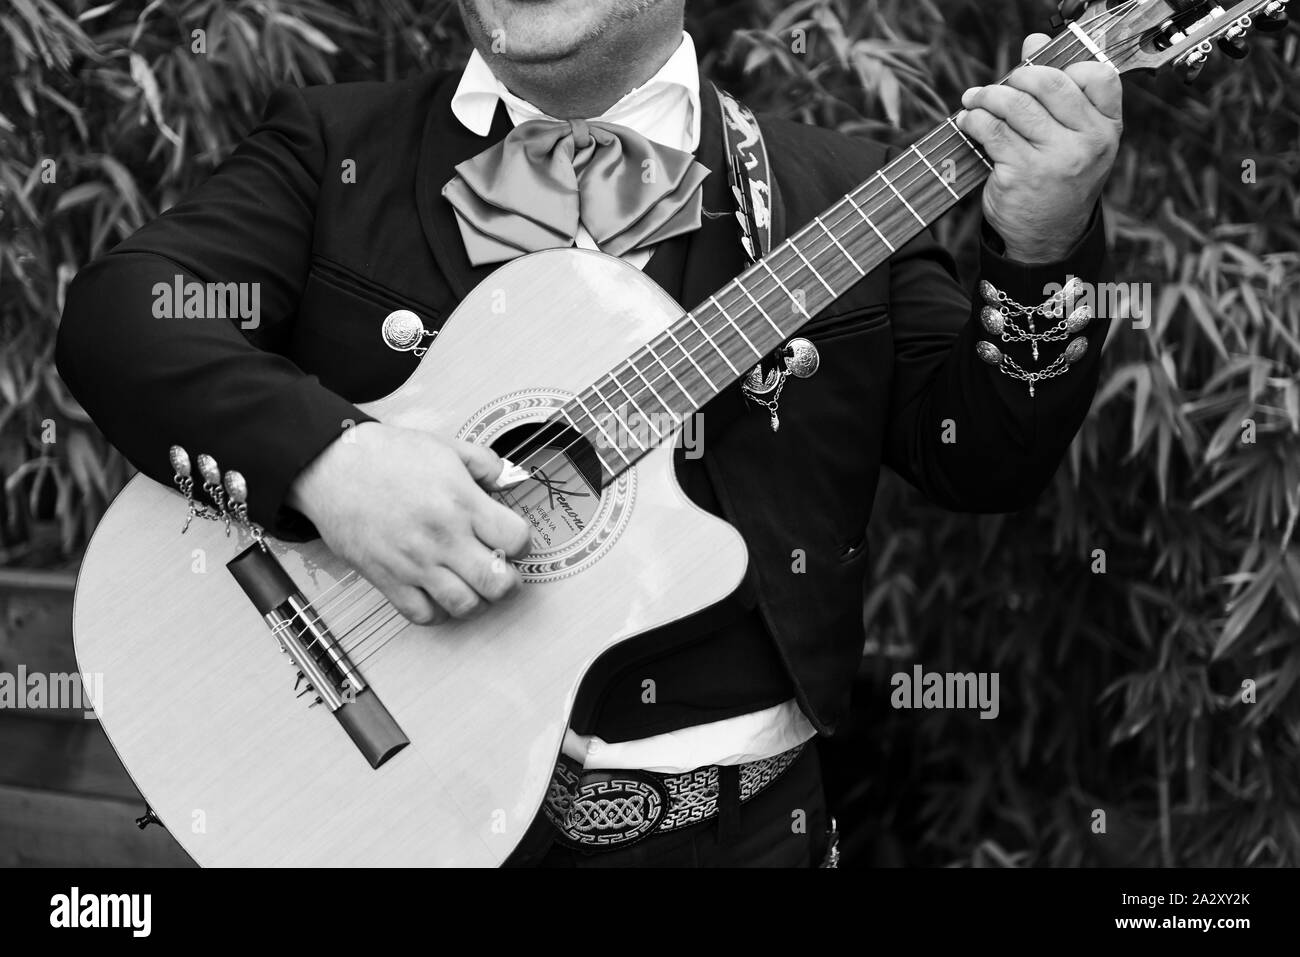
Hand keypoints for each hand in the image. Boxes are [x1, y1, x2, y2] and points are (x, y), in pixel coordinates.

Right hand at [286, 422, 531, 624]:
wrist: (332, 467)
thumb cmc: (385, 456)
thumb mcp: (447, 447)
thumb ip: (486, 464)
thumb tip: (511, 480)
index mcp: (461, 502)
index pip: (516, 540)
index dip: (522, 543)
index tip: (513, 540)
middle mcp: (441, 537)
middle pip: (497, 583)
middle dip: (509, 581)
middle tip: (502, 571)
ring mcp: (414, 563)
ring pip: (465, 606)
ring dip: (478, 601)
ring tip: (474, 585)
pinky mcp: (387, 579)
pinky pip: (423, 615)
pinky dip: (439, 612)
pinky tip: (441, 594)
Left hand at [955, 34, 1121, 263]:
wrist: (1048, 237)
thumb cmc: (1059, 179)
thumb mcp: (1073, 138)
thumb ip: (1059, 91)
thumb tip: (1035, 40)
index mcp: (1107, 129)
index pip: (1099, 76)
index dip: (1067, 66)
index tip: (1040, 74)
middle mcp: (1086, 143)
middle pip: (1049, 84)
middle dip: (1017, 76)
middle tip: (999, 84)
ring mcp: (1054, 160)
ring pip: (1016, 106)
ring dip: (987, 96)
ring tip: (975, 100)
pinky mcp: (1021, 174)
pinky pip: (992, 132)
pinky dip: (974, 120)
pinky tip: (968, 120)